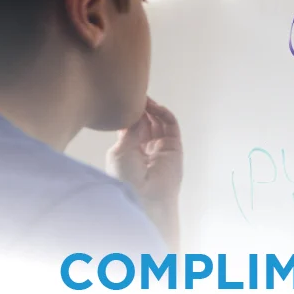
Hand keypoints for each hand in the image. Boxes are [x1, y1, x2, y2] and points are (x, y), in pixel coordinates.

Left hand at [106, 98, 182, 248]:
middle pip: (145, 121)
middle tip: (135, 96)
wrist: (144, 197)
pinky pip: (171, 125)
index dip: (129, 114)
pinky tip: (155, 108)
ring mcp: (161, 146)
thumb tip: (137, 113)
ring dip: (152, 109)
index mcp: (129, 150)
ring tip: (144, 100)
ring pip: (158, 121)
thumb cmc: (126, 179)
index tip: (124, 101)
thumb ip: (130, 129)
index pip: (131, 126)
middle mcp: (146, 147)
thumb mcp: (120, 151)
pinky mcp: (174, 146)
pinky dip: (164, 114)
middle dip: (141, 109)